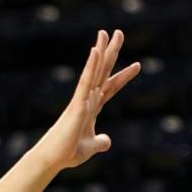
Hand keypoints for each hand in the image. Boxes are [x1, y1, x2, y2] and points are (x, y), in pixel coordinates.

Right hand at [30, 30, 141, 173]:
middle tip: (119, 32)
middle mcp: (88, 98)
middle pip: (103, 71)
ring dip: (101, 51)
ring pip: (94, 70)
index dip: (124, 76)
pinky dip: (91, 66)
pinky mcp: (77, 104)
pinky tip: (96, 51)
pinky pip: (86, 82)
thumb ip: (100, 142)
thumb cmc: (68, 152)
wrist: (54, 158)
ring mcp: (83, 99)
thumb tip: (107, 141)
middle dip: (112, 52)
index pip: (111, 87)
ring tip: (107, 33)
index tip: (137, 65)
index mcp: (93, 107)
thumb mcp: (91, 147)